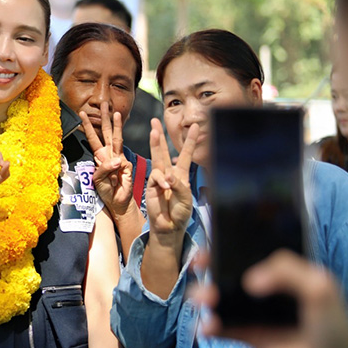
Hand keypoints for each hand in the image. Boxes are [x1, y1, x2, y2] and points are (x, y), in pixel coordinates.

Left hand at [80, 102, 133, 220]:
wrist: (117, 202)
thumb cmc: (106, 191)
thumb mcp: (97, 181)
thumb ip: (103, 169)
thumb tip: (117, 160)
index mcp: (100, 156)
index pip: (93, 137)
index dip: (88, 125)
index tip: (81, 113)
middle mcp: (109, 154)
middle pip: (106, 132)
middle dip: (104, 117)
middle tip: (103, 102)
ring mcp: (119, 158)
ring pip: (117, 138)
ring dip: (116, 125)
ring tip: (115, 112)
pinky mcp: (126, 165)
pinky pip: (119, 161)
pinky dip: (116, 162)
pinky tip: (116, 167)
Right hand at [145, 118, 197, 244]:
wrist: (169, 226)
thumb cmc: (180, 212)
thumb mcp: (186, 199)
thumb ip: (178, 186)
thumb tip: (167, 176)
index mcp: (181, 175)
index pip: (186, 155)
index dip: (190, 141)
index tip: (196, 126)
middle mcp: (169, 174)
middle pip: (164, 151)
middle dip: (159, 136)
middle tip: (155, 121)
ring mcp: (159, 179)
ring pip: (157, 158)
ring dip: (155, 143)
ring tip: (154, 131)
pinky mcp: (151, 186)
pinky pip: (156, 177)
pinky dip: (161, 180)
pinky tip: (166, 186)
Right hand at [191, 249, 347, 347]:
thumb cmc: (335, 326)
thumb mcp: (319, 286)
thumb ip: (287, 270)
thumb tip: (250, 282)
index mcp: (283, 273)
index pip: (251, 253)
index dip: (230, 246)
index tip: (213, 243)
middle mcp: (266, 291)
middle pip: (230, 273)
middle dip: (209, 267)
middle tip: (199, 265)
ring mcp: (256, 314)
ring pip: (222, 300)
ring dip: (205, 296)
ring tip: (203, 300)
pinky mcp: (250, 338)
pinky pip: (223, 330)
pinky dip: (209, 328)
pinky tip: (207, 328)